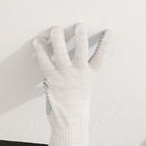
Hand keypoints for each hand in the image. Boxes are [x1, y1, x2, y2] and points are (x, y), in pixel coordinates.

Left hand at [32, 23, 110, 145]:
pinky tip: (37, 42)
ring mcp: (65, 76)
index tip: (108, 31)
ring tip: (56, 28)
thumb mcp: (83, 90)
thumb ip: (80, 76)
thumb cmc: (75, 107)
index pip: (99, 57)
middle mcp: (78, 73)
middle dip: (81, 36)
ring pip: (61, 53)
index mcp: (88, 76)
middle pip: (81, 50)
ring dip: (58, 39)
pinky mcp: (52, 80)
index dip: (105, 44)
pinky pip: (45, 62)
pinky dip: (41, 51)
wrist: (69, 121)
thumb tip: (74, 66)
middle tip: (80, 25)